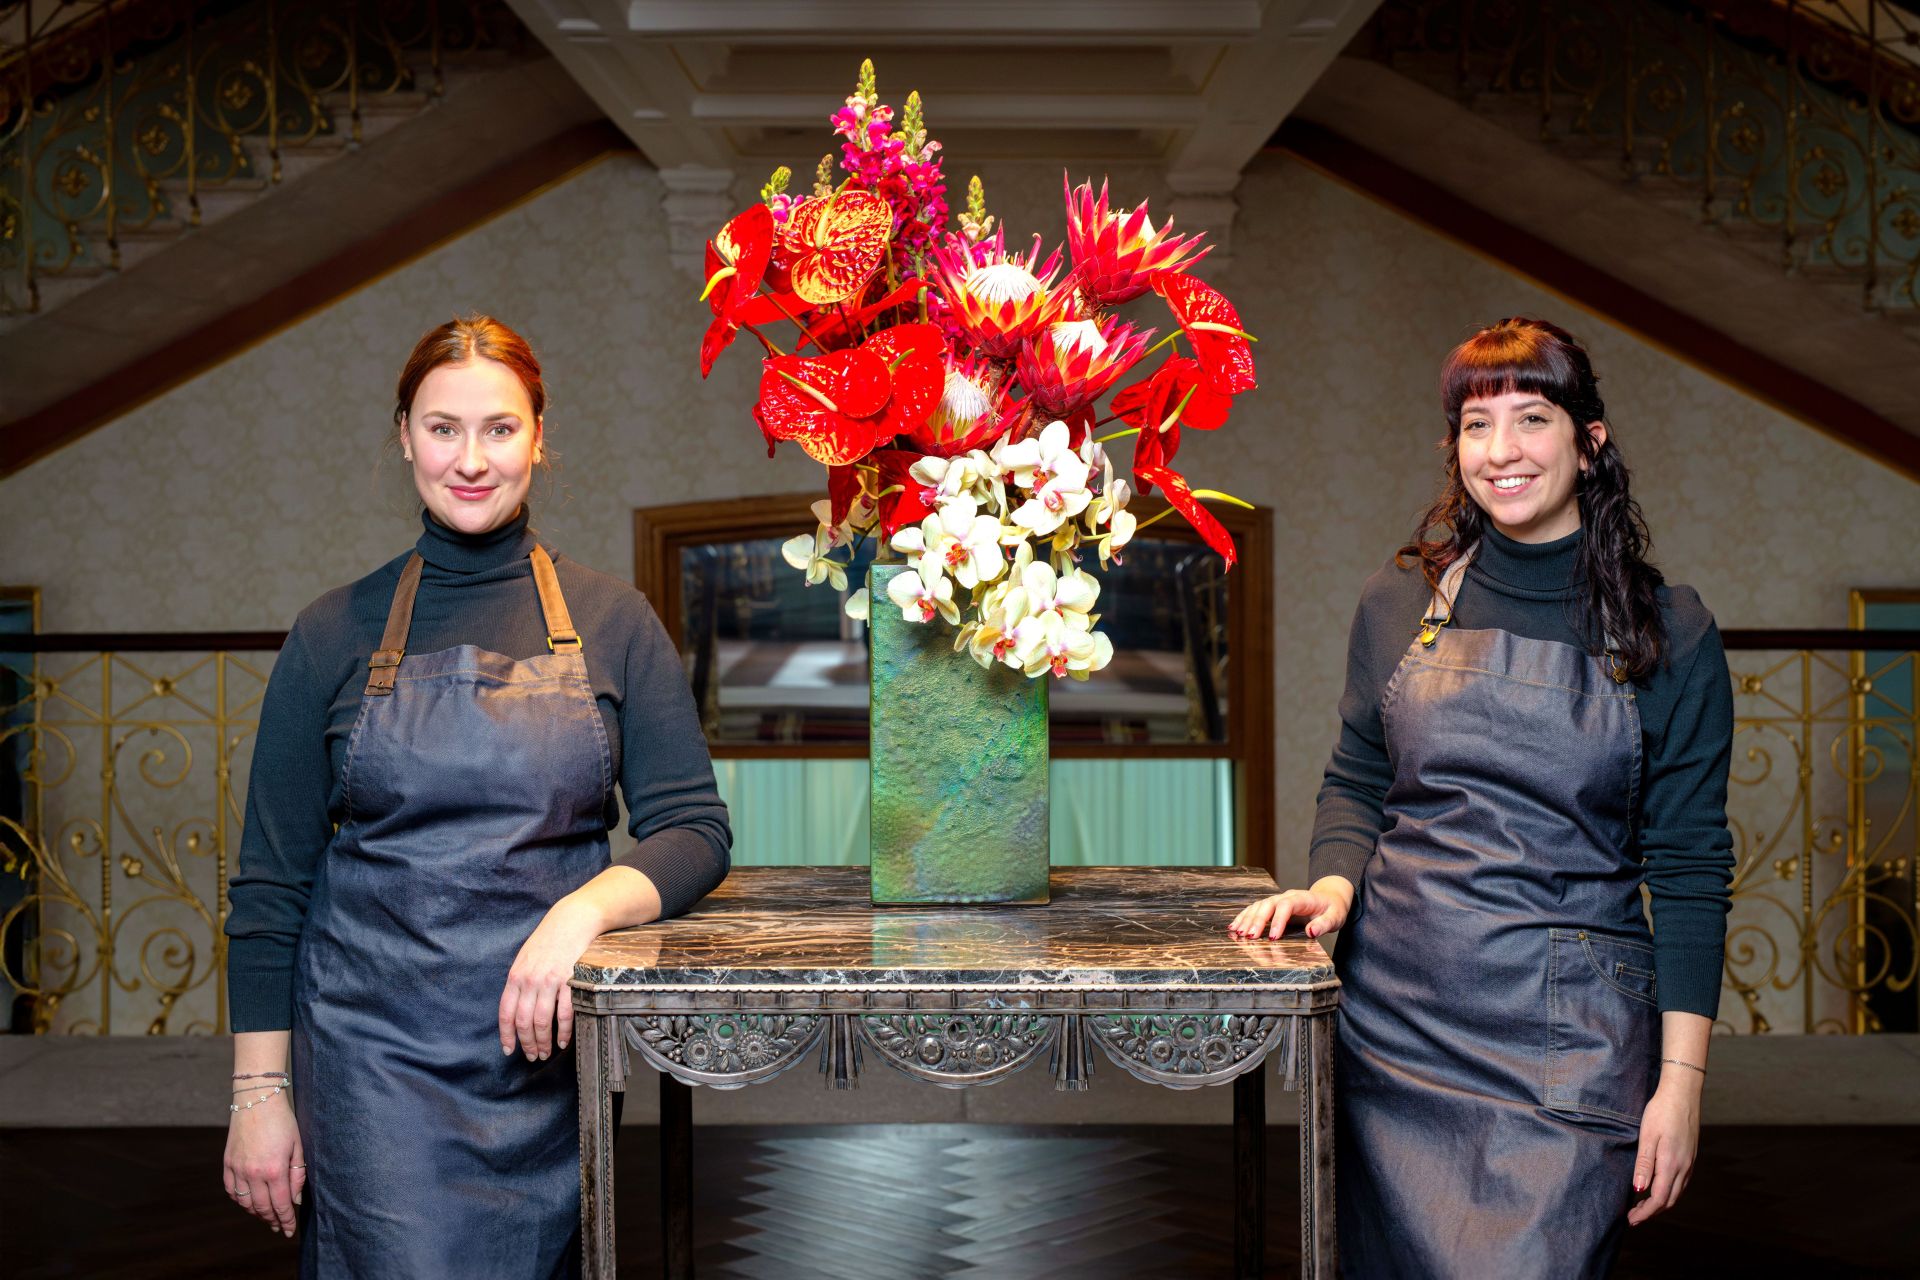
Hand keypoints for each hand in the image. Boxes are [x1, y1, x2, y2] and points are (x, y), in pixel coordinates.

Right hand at [224, 1090, 302, 1237]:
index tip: (289, 1230)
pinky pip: (232, 1191)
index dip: (286, 1220)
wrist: (256, 1100)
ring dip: (257, 1213)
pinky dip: (240, 1201)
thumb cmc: (282, 1121)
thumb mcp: (298, 1146)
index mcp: (274, 1169)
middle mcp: (253, 1173)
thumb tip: (296, 1200)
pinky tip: (249, 1203)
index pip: (281, 1204)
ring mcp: (237, 1169)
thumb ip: (297, 1175)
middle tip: (279, 1227)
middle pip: (262, 1208)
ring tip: (267, 1216)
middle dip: (272, 1220)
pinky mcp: (227, 1164)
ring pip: (246, 1203)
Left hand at [500, 893, 605, 1061]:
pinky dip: (562, 1031)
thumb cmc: (549, 940)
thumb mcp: (526, 958)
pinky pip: (564, 1013)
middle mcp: (530, 981)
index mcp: (516, 976)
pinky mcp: (569, 981)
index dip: (506, 1035)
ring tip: (546, 1053)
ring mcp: (550, 981)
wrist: (572, 921)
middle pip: (524, 1021)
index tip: (509, 1050)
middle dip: (527, 1043)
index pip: (506, 1013)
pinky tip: (562, 1041)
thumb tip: (516, 1007)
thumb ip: (520, 982)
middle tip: (533, 1056)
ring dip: (543, 1042)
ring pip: (542, 1021)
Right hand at [1228, 877, 1353, 940]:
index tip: (1272, 937)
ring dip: (1247, 919)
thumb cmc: (1333, 909)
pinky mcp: (1273, 906)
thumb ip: (1325, 924)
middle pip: (1268, 905)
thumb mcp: (1336, 917)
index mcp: (1302, 898)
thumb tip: (1311, 932)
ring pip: (1259, 906)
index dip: (1278, 921)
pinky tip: (1235, 926)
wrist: (1330, 897)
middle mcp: (1287, 896)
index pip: (1286, 906)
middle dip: (1257, 921)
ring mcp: (1278, 899)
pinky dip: (1244, 917)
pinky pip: (1256, 909)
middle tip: (1249, 937)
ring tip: (1237, 933)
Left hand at [1627, 1075, 1699, 1224]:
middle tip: (1633, 1217)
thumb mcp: (1647, 1136)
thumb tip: (1639, 1190)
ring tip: (1642, 1207)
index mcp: (1671, 1164)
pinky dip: (1668, 1192)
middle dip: (1651, 1212)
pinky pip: (1681, 1183)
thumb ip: (1644, 1164)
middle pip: (1669, 1200)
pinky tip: (1657, 1189)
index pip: (1658, 1199)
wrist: (1683, 1094)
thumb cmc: (1661, 1112)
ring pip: (1676, 1193)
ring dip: (1660, 1204)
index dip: (1645, 1213)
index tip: (1631, 1220)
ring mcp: (1689, 1163)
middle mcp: (1684, 1168)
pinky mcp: (1690, 1157)